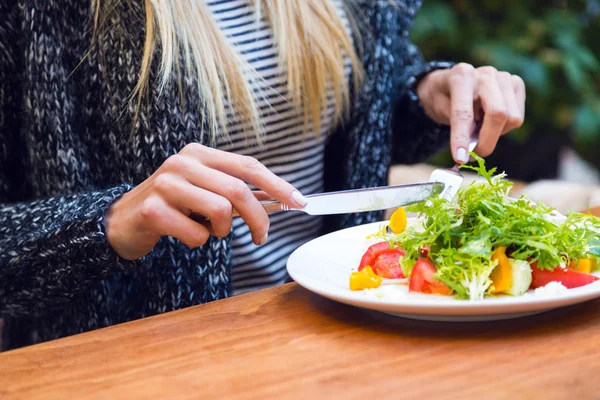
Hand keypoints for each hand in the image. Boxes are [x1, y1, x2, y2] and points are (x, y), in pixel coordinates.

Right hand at [104, 143, 306, 259]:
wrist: (123, 221)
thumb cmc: (172, 206)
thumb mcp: (202, 190)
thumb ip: (232, 190)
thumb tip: (278, 200)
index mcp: (198, 153)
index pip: (247, 166)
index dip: (277, 184)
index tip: (300, 202)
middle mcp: (182, 163)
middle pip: (238, 190)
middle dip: (258, 218)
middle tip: (260, 237)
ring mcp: (166, 184)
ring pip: (220, 211)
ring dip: (221, 231)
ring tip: (207, 230)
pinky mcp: (154, 210)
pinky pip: (197, 234)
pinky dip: (198, 242)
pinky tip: (183, 235)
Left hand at [416, 63, 525, 163]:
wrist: (452, 82)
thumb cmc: (444, 97)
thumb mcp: (439, 110)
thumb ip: (455, 125)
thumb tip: (470, 148)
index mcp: (462, 75)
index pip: (464, 112)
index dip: (461, 137)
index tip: (460, 158)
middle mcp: (486, 74)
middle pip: (498, 114)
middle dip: (486, 141)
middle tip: (473, 155)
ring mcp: (504, 77)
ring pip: (511, 118)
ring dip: (495, 133)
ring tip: (479, 128)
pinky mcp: (517, 84)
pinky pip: (517, 118)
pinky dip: (504, 127)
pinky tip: (489, 120)